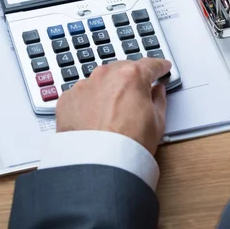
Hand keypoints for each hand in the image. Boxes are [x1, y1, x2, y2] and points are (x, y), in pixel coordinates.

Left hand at [56, 58, 171, 154]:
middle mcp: (106, 75)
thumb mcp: (157, 122)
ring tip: (112, 112)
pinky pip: (82, 95)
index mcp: (132, 76)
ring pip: (100, 81)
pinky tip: (94, 119)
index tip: (162, 68)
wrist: (97, 165)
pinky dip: (88, 103)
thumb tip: (157, 92)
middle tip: (136, 94)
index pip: (150, 65)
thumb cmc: (127, 145)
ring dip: (108, 91)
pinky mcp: (67, 100)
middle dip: (130, 79)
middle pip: (122, 69)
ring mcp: (84, 86)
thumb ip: (159, 99)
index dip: (159, 67)